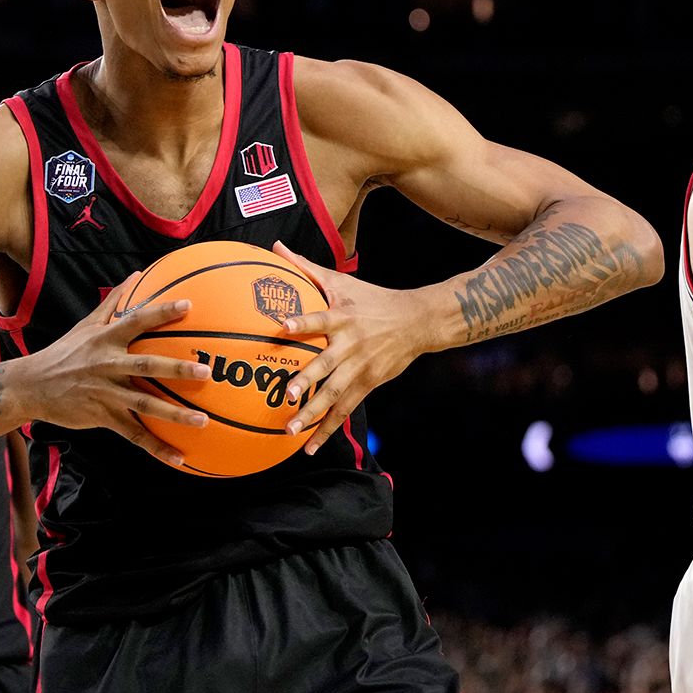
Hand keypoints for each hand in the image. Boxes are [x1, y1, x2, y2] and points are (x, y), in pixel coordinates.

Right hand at [18, 272, 211, 466]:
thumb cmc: (63, 353)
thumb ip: (113, 302)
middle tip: (205, 371)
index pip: (137, 321)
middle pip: (146, 366)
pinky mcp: (103, 416)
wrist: (31, 386)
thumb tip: (136, 275)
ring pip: (145, 405)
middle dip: (176, 368)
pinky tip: (179, 457)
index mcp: (105, 340)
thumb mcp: (86, 325)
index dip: (162, 313)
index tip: (188, 307)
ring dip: (175, 415)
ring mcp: (106, 393)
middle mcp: (108, 365)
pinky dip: (157, 447)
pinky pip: (134, 434)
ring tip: (202, 421)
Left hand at [272, 242, 424, 453]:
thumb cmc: (371, 299)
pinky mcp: (368, 384)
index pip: (320, 318)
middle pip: (327, 364)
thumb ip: (306, 267)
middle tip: (286, 394)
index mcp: (343, 317)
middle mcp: (351, 344)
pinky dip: (327, 428)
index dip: (302, 321)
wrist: (417, 322)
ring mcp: (361, 368)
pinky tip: (309, 446)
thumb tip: (275, 246)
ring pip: (335, 394)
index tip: (283, 326)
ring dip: (312, 413)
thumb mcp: (342, 281)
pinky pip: (345, 410)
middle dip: (307, 381)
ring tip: (290, 429)